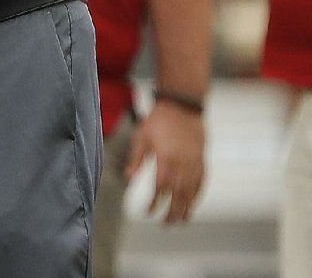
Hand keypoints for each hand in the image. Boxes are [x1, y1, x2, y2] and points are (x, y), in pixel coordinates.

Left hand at [125, 100, 204, 222]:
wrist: (182, 106)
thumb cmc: (159, 120)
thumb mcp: (142, 137)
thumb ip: (136, 159)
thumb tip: (128, 179)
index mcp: (166, 159)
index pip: (160, 188)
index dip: (154, 203)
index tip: (148, 212)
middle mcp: (182, 164)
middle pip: (178, 195)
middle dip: (171, 212)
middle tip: (164, 223)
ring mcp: (194, 163)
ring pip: (191, 192)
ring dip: (186, 209)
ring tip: (179, 221)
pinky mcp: (202, 160)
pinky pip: (201, 183)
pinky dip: (197, 196)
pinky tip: (192, 204)